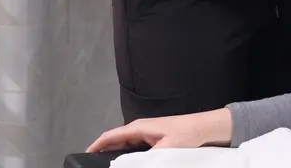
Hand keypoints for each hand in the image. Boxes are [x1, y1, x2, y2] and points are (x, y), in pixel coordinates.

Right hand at [86, 109, 231, 152]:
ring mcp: (147, 134)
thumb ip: (149, 159)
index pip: (111, 135)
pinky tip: (128, 164)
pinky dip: (127, 157)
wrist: (205, 128)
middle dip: (103, 152)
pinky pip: (134, 149)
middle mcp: (140, 129)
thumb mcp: (167, 148)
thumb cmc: (187, 133)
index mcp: (139, 127)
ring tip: (107, 165)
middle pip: (115, 141)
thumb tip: (132, 165)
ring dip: (116, 155)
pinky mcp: (153, 140)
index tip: (84, 154)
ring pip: (125, 146)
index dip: (96, 145)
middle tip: (93, 165)